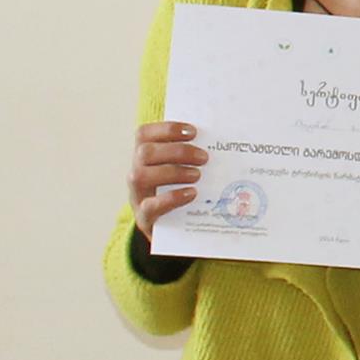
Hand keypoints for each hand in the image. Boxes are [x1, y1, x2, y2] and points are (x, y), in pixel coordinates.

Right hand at [128, 121, 205, 238]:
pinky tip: (191, 193)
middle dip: (177, 151)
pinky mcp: (144, 218)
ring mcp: (137, 196)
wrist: (172, 231)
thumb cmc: (180, 192)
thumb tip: (223, 142)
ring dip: (173, 172)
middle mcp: (136, 173)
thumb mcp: (183, 171)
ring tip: (198, 175)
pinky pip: (149, 206)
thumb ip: (193, 156)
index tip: (193, 131)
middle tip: (204, 158)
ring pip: (140, 176)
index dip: (167, 129)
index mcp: (144, 157)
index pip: (144, 133)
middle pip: (145, 153)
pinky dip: (171, 198)